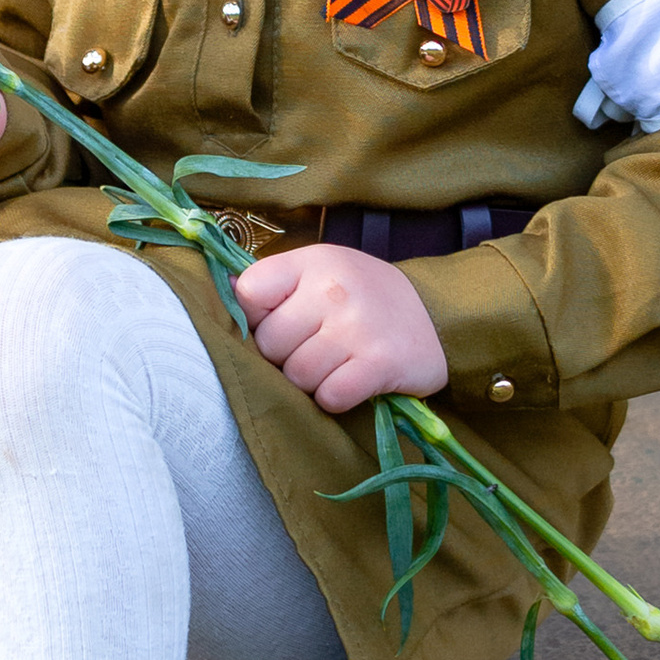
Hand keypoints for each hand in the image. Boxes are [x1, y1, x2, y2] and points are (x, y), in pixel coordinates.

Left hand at [234, 245, 447, 410]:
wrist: (438, 317)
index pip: (248, 293)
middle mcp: (333, 290)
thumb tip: (222, 291)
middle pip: (270, 344)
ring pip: (297, 376)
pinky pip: (330, 397)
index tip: (279, 322)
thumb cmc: (364, 296)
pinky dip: (335, 398)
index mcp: (313, 262)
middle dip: (285, 356)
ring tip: (335, 364)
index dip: (255, 318)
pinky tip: (351, 381)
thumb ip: (274, 283)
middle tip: (314, 349)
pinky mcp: (379, 364)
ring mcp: (357, 327)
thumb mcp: (321, 272)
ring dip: (311, 381)